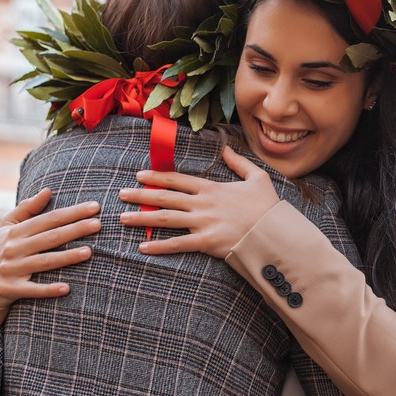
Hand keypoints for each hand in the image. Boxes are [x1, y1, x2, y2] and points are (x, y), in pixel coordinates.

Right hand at [0, 188, 99, 309]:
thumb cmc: (0, 249)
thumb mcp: (7, 226)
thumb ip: (27, 209)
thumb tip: (47, 190)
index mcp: (17, 232)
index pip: (49, 219)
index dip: (72, 212)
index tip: (94, 207)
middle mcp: (14, 248)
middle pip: (50, 238)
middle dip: (75, 230)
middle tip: (98, 224)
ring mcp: (12, 269)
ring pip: (44, 262)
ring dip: (66, 257)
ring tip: (89, 252)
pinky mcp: (11, 289)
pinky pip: (32, 290)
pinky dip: (48, 290)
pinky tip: (66, 288)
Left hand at [121, 146, 279, 258]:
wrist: (275, 232)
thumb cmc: (267, 207)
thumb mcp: (257, 178)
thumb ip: (239, 162)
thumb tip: (225, 148)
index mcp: (212, 188)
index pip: (177, 180)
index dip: (157, 177)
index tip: (140, 176)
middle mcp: (202, 204)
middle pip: (165, 198)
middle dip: (140, 196)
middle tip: (121, 195)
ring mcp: (202, 223)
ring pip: (165, 219)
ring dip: (142, 218)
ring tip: (123, 218)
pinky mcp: (206, 242)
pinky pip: (177, 244)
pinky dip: (158, 247)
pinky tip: (142, 247)